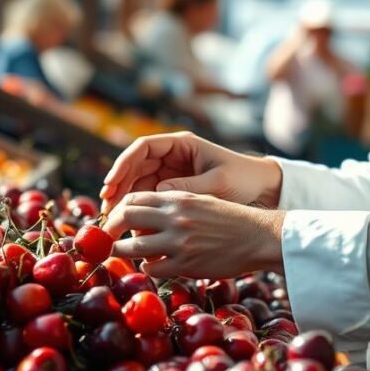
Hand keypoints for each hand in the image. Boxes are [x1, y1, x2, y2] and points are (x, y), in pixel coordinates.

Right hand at [99, 132, 281, 208]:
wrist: (263, 189)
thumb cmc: (243, 179)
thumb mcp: (217, 182)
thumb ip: (188, 188)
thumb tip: (158, 194)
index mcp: (182, 144)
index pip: (143, 148)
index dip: (123, 164)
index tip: (111, 182)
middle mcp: (173, 156)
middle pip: (135, 166)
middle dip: (119, 185)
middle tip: (106, 206)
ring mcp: (172, 173)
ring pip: (139, 183)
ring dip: (125, 199)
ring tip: (113, 219)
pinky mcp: (174, 191)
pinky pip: (150, 198)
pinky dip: (139, 210)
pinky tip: (131, 226)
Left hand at [104, 191, 283, 278]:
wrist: (258, 236)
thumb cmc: (230, 220)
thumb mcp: (200, 202)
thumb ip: (173, 206)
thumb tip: (144, 217)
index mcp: (178, 198)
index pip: (134, 198)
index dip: (118, 209)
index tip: (113, 220)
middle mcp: (174, 217)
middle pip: (126, 217)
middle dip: (110, 229)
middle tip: (105, 239)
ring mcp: (178, 241)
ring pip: (133, 246)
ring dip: (122, 252)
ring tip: (120, 255)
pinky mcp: (185, 263)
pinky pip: (152, 267)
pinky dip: (147, 267)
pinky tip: (152, 266)